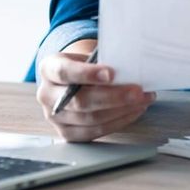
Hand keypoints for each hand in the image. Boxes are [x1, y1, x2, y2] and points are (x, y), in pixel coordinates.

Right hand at [36, 42, 155, 141]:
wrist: (74, 80)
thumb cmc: (83, 65)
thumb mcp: (86, 56)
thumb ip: (101, 61)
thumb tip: (130, 67)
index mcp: (49, 69)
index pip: (64, 72)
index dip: (88, 74)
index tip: (111, 74)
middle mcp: (46, 95)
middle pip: (80, 101)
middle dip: (114, 97)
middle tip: (138, 91)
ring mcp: (54, 117)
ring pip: (90, 119)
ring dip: (122, 110)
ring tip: (142, 100)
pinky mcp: (67, 133)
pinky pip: (95, 132)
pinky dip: (119, 121)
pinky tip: (134, 111)